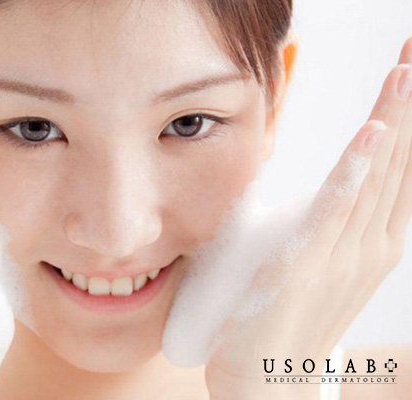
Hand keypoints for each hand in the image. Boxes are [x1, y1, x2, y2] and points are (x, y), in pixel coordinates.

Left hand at [164, 36, 411, 399]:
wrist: (267, 381)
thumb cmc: (286, 319)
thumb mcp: (317, 261)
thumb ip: (327, 224)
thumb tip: (331, 185)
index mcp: (372, 241)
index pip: (398, 166)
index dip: (407, 115)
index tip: (411, 68)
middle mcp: (370, 244)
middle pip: (398, 161)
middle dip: (409, 103)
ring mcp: (343, 256)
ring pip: (376, 176)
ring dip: (392, 120)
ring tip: (406, 70)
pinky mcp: (306, 266)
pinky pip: (335, 212)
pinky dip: (356, 172)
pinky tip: (372, 135)